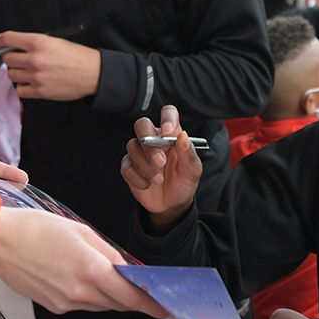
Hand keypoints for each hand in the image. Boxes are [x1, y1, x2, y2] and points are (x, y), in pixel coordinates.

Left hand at [0, 30, 100, 100]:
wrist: (92, 73)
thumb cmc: (77, 57)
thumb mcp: (56, 41)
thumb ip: (35, 44)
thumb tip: (17, 47)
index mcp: (38, 42)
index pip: (8, 39)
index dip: (2, 41)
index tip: (2, 43)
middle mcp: (35, 59)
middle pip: (7, 59)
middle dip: (11, 58)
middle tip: (19, 59)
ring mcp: (36, 76)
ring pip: (11, 75)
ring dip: (17, 73)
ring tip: (27, 72)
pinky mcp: (40, 91)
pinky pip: (20, 90)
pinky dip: (23, 88)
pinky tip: (31, 83)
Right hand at [0, 210, 167, 318]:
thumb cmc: (35, 229)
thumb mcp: (80, 232)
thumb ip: (109, 254)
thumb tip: (128, 271)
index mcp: (91, 270)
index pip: (133, 297)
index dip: (154, 306)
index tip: (169, 311)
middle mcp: (80, 293)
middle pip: (119, 303)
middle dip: (133, 297)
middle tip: (145, 289)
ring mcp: (65, 303)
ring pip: (102, 305)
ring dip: (111, 295)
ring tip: (107, 276)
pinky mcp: (54, 307)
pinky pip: (83, 305)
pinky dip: (91, 295)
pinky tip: (81, 277)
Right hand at [121, 105, 201, 228]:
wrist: (172, 205)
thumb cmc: (184, 182)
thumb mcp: (192, 171)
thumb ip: (189, 153)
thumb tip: (183, 136)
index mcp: (172, 135)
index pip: (168, 113)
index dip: (166, 118)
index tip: (168, 131)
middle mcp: (154, 139)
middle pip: (142, 125)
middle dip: (149, 144)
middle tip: (160, 162)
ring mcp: (140, 152)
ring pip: (132, 146)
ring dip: (146, 166)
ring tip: (158, 180)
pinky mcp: (129, 166)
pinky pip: (126, 166)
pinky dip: (138, 178)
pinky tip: (148, 185)